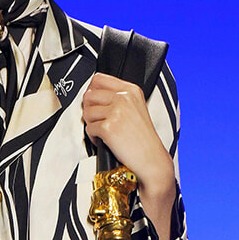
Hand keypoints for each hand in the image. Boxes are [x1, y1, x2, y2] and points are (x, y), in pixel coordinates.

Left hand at [81, 74, 176, 239]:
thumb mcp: (136, 108)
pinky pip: (89, 128)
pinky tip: (104, 141)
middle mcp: (124, 98)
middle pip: (89, 95)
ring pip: (87, 112)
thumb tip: (93, 95)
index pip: (98, 79)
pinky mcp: (109, 127)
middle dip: (89, 109)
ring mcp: (116, 111)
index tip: (95, 103)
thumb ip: (118, 98)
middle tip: (98, 121)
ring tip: (103, 132)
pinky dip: (93, 137)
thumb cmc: (143, 139)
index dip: (92, 92)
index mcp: (131, 90)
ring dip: (91, 124)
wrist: (151, 160)